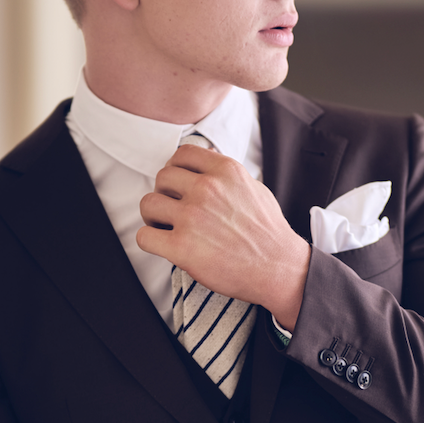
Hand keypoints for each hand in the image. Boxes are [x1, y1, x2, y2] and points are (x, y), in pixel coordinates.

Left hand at [137, 145, 310, 330]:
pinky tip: (164, 245)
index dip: (176, 168)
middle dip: (164, 193)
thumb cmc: (269, 233)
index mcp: (225, 171)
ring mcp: (192, 217)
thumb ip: (228, 176)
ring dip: (153, 216)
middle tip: (172, 209)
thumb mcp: (255, 189)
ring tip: (166, 227)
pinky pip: (144, 237)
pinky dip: (150, 241)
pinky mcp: (181, 247)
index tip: (178, 184)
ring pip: (148, 204)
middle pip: (162, 177)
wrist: (279, 268)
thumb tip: (207, 171)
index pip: (182, 154)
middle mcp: (206, 189)